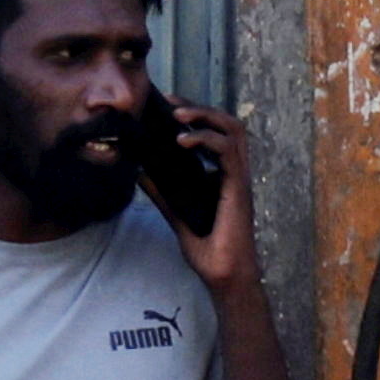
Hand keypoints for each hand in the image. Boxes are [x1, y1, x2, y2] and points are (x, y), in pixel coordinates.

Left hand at [160, 101, 256, 304]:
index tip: (168, 107)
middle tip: (171, 103)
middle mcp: (233, 172)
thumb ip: (162, 194)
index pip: (215, 133)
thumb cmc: (207, 250)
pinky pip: (229, 152)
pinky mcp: (238, 187)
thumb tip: (140, 173)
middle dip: (200, 108)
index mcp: (222, 176)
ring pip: (233, 130)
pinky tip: (183, 141)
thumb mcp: (177, 216)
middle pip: (227, 124)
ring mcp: (239, 178)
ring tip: (178, 115)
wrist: (223, 276)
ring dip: (205, 116)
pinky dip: (206, 140)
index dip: (196, 116)